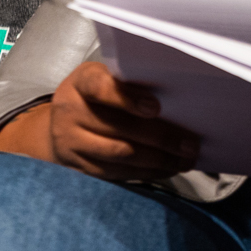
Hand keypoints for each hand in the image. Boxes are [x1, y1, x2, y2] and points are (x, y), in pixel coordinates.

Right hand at [0, 62, 198, 180]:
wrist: (60, 123)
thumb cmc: (96, 96)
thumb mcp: (107, 78)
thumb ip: (131, 84)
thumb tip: (176, 99)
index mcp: (81, 82)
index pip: (100, 87)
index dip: (127, 98)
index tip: (155, 107)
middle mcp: (70, 110)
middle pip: (118, 127)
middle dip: (160, 137)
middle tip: (190, 144)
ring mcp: (70, 141)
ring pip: (119, 153)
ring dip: (158, 159)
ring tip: (185, 159)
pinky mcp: (77, 166)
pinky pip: (115, 172)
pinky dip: (146, 172)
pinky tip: (167, 168)